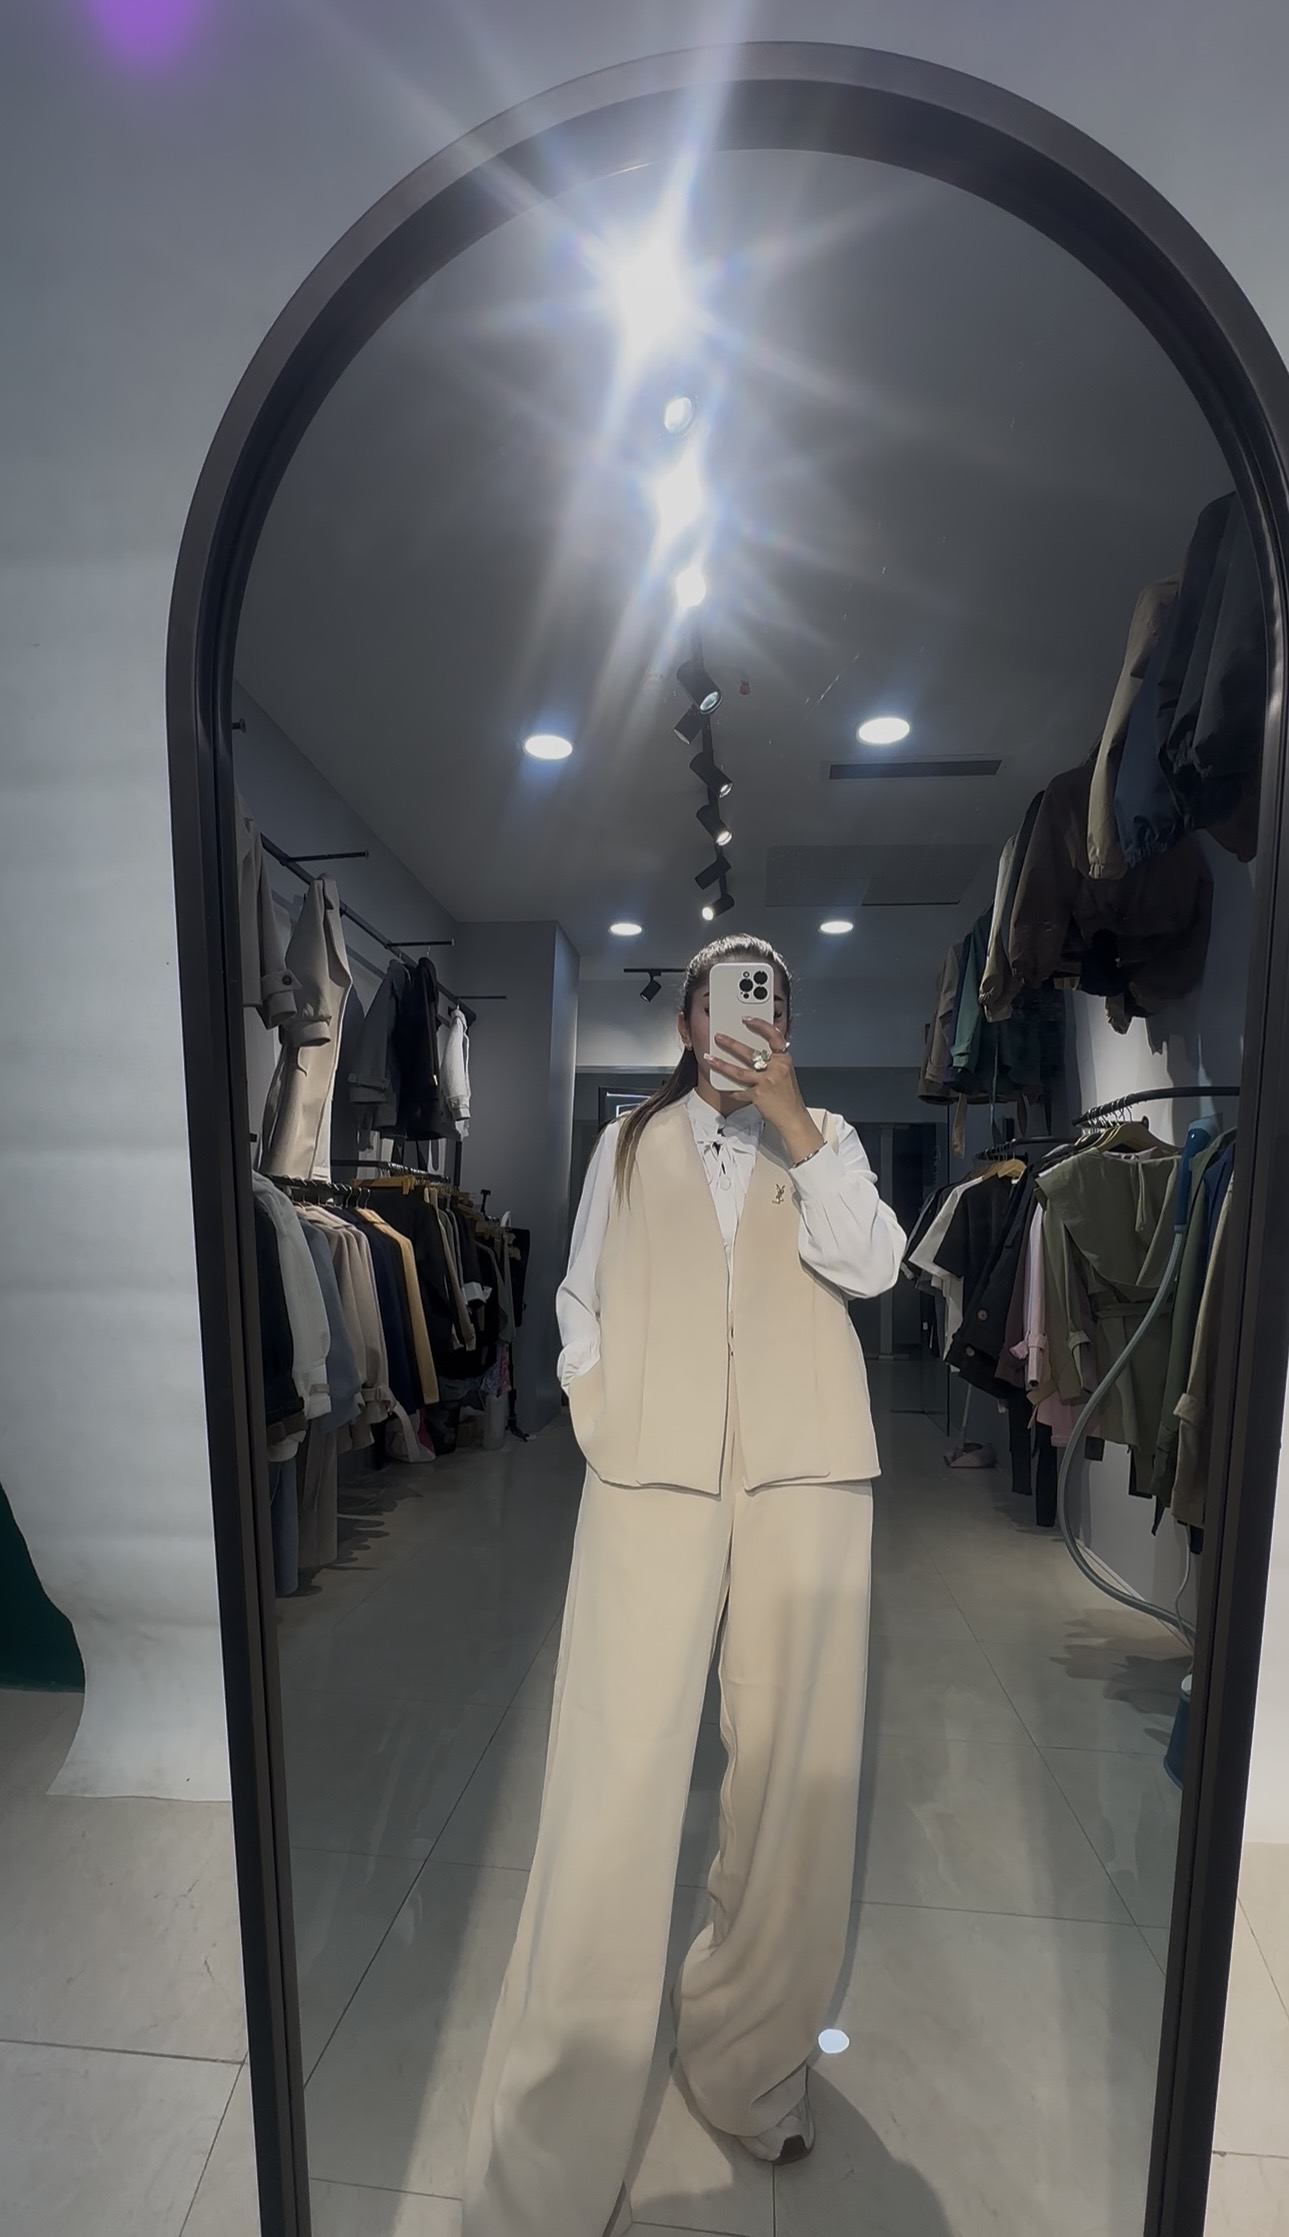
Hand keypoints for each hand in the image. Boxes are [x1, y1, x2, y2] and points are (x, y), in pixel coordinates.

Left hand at [708, 1020, 824, 1164]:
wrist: (793, 1116)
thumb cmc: (788, 1095)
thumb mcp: (786, 1072)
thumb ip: (773, 1060)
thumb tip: (756, 1049)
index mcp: (784, 1059)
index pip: (773, 1036)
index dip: (760, 1025)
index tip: (747, 1019)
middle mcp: (776, 1068)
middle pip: (750, 1052)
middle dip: (731, 1044)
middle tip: (718, 1037)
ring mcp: (767, 1082)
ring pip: (739, 1071)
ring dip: (721, 1064)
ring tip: (709, 1057)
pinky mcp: (758, 1095)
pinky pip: (738, 1090)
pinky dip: (728, 1088)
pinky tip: (719, 1084)